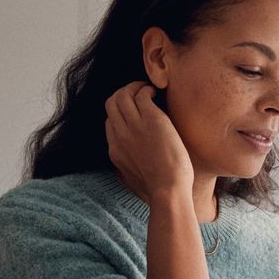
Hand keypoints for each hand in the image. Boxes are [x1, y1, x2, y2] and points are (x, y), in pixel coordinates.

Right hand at [104, 81, 193, 202]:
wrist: (168, 190)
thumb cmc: (159, 189)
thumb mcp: (134, 180)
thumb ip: (129, 168)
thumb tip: (133, 167)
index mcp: (115, 150)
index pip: (109, 121)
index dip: (120, 113)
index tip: (134, 112)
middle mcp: (120, 135)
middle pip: (111, 103)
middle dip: (123, 93)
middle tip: (139, 93)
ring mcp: (134, 126)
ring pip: (122, 95)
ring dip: (134, 87)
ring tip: (148, 90)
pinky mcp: (151, 119)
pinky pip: (141, 94)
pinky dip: (147, 89)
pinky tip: (157, 94)